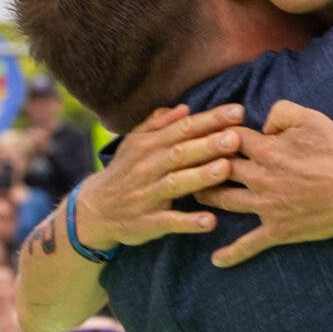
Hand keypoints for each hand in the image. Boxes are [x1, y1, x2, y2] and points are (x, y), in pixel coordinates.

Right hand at [73, 105, 242, 249]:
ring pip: (175, 184)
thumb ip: (159, 125)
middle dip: (208, 145)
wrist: (95, 210)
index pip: (182, 128)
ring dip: (200, 177)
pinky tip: (210, 222)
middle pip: (180, 153)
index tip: (237, 111)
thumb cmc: (125, 171)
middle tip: (236, 138)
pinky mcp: (146, 223)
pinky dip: (189, 222)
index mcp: (148, 145)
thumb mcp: (135, 143)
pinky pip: (168, 222)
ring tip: (226, 169)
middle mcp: (146, 167)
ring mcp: (146, 196)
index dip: (210, 120)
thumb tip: (184, 108)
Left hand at [202, 100, 332, 267]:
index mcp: (266, 149)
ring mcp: (265, 206)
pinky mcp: (277, 229)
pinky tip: (216, 260)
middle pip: (218, 169)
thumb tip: (263, 123)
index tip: (207, 133)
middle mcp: (259, 178)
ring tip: (192, 194)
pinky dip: (232, 254)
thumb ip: (281, 112)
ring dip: (206, 197)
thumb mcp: (312, 118)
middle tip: (185, 163)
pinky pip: (250, 244)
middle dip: (200, 164)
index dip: (216, 132)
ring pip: (224, 201)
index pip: (229, 138)